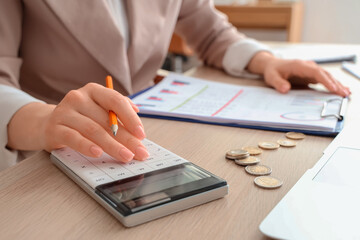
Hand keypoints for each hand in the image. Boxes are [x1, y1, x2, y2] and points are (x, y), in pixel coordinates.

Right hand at [7, 83, 148, 162]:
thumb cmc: (81, 117)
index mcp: (94, 91)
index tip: (142, 134)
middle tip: (140, 152)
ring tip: (126, 156)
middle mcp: (78, 98)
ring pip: (93, 130)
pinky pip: (73, 138)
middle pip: (107, 120)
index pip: (116, 101)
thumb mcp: (99, 108)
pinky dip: (86, 146)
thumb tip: (137, 111)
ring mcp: (64, 112)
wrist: (47, 124)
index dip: (130, 118)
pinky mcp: (54, 129)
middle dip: (127, 138)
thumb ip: (118, 109)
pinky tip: (98, 153)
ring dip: (112, 145)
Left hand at [247, 51, 350, 96]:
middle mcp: (308, 66)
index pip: (316, 72)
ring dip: (337, 84)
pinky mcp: (311, 76)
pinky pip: (324, 80)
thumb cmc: (273, 71)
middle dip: (336, 84)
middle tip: (344, 94)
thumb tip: (286, 89)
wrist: (272, 65)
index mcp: (300, 65)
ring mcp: (311, 71)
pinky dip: (332, 85)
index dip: (326, 81)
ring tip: (346, 93)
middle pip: (325, 74)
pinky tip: (340, 90)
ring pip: (327, 77)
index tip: (333, 88)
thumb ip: (278, 83)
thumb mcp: (272, 77)